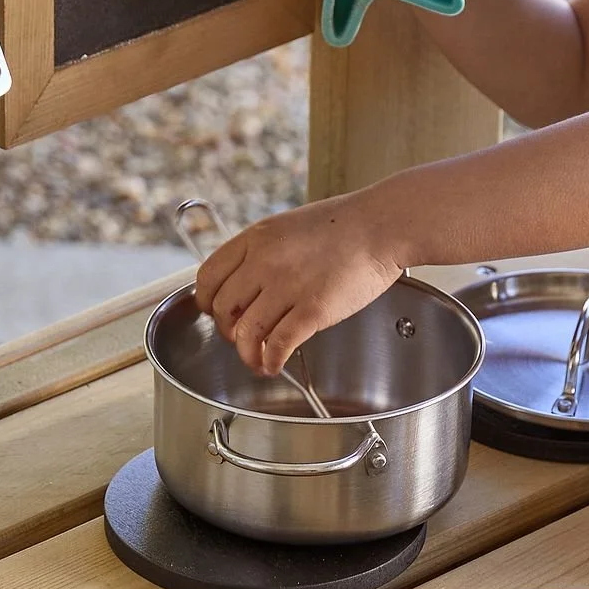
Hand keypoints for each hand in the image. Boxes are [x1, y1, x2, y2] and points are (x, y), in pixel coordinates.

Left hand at [194, 194, 402, 374]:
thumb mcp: (288, 226)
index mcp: (256, 238)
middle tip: (239, 337)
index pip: (208, 276)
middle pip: (223, 308)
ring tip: (255, 360)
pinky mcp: (313, 310)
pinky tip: (274, 365)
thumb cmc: (345, 224)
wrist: (383, 225)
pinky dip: (270, 361)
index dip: (206, 301)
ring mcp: (288, 287)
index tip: (214, 311)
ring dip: (246, 354)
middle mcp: (265, 262)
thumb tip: (248, 282)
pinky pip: (278, 345)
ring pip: (246, 333)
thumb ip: (264, 251)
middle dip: (228, 330)